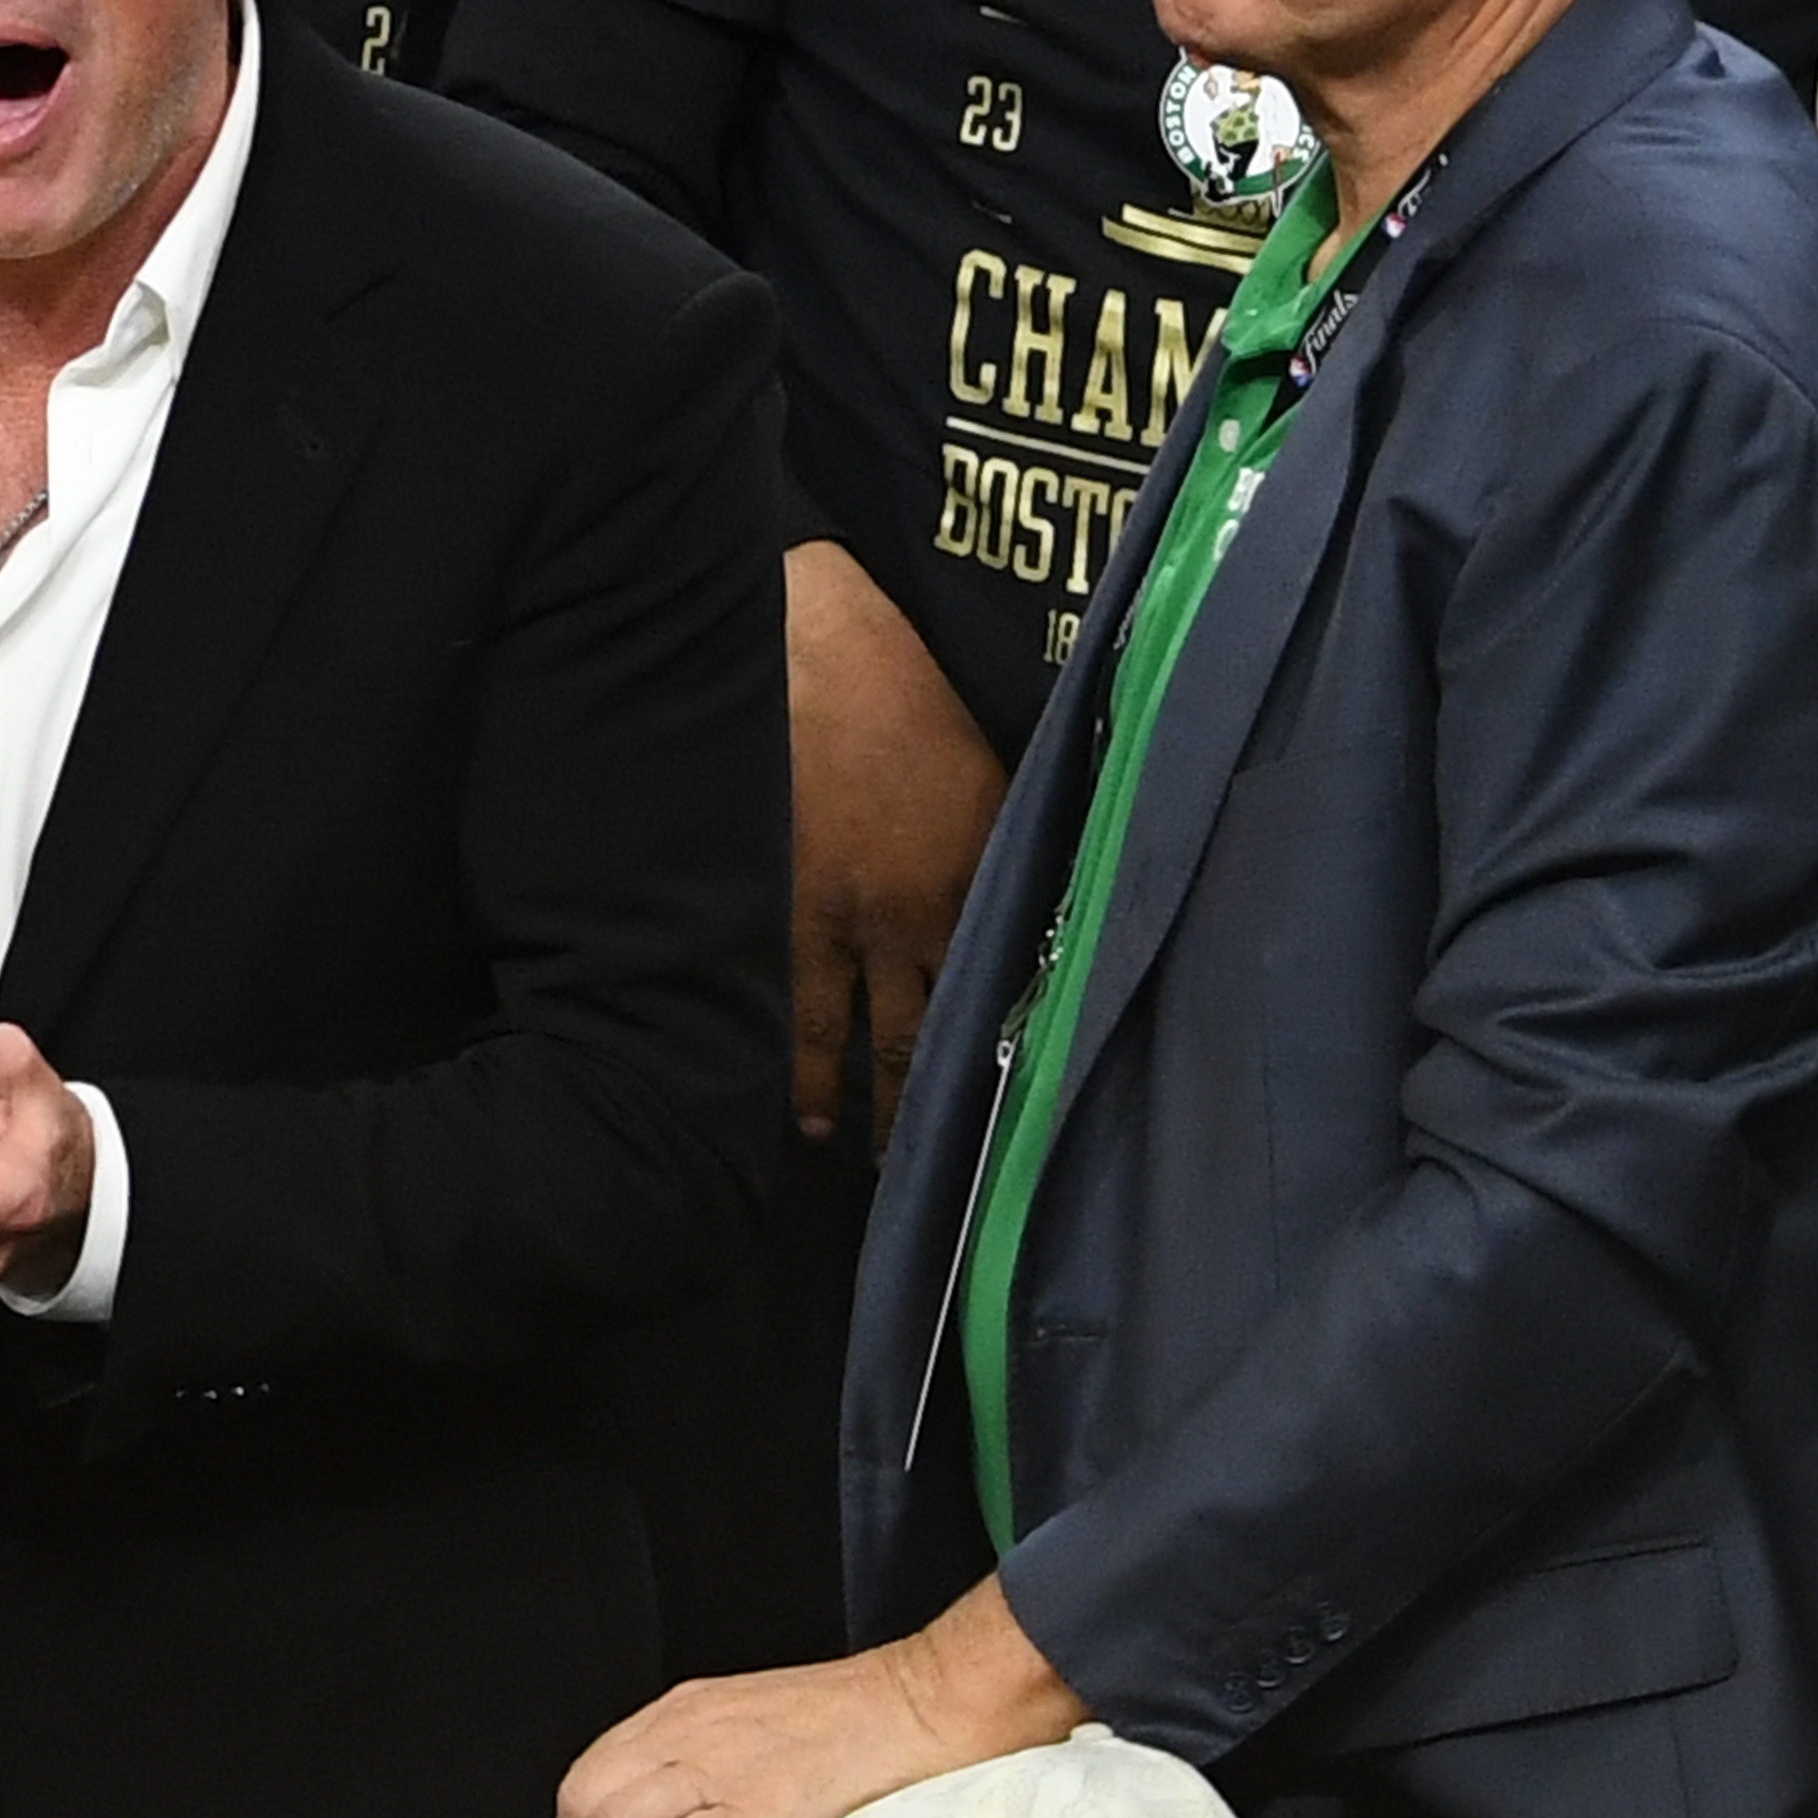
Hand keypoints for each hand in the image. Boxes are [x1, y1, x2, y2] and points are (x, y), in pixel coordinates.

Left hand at [556, 1580, 1086, 1817]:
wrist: (926, 1706)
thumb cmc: (859, 1717)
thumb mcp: (758, 1718)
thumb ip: (709, 1750)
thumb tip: (674, 1804)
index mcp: (688, 1708)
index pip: (591, 1764)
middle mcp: (690, 1732)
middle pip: (584, 1798)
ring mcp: (718, 1770)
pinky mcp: (752, 1811)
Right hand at [785, 543, 999, 1143]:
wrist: (815, 649)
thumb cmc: (911, 699)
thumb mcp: (991, 775)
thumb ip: (1006, 852)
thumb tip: (1037, 912)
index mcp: (981, 878)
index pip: (1002, 991)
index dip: (1002, 1058)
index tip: (1010, 1119)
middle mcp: (919, 916)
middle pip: (927, 1037)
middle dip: (922, 1108)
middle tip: (922, 1168)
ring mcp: (843, 919)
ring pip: (856, 1036)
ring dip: (854, 1100)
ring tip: (845, 1146)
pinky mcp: (779, 905)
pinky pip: (790, 1002)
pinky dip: (792, 1057)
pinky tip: (791, 1098)